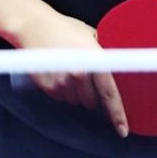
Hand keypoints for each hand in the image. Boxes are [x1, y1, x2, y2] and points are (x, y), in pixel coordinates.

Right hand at [17, 13, 128, 136]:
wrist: (34, 26)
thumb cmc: (65, 28)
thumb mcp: (91, 36)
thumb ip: (103, 54)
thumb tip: (115, 69)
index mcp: (95, 61)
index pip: (110, 94)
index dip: (118, 114)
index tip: (122, 131)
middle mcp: (80, 74)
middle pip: (92, 101)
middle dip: (92, 94)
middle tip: (85, 76)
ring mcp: (62, 82)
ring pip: (76, 100)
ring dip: (76, 91)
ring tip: (68, 68)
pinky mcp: (48, 86)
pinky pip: (61, 97)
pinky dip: (62, 89)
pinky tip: (58, 71)